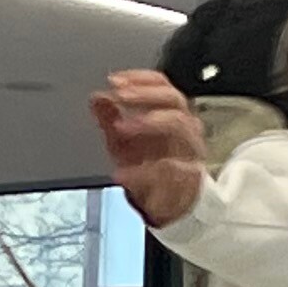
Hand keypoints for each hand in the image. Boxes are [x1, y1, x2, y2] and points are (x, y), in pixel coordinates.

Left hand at [90, 68, 206, 226]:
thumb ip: (110, 120)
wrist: (171, 207)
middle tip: (120, 96)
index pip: (162, 86)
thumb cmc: (151, 171)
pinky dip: (142, 172)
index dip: (140, 79)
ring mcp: (190, 152)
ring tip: (121, 127)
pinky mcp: (189, 178)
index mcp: (170, 116)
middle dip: (145, 94)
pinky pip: (170, 169)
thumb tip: (97, 98)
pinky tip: (122, 174)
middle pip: (174, 100)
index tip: (116, 81)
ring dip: (149, 121)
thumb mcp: (123, 144)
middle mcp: (185, 129)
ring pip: (179, 126)